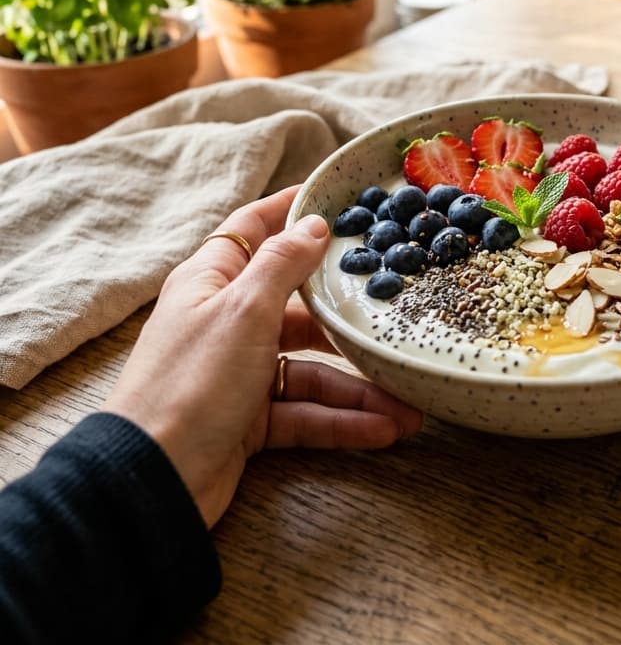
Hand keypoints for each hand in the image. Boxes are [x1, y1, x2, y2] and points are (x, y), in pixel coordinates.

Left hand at [105, 185, 422, 526]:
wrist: (152, 481)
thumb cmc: (191, 382)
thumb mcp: (244, 309)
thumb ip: (283, 263)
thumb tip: (315, 225)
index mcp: (213, 281)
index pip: (253, 229)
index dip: (290, 210)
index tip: (339, 199)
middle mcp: (226, 321)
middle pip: (297, 305)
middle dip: (345, 315)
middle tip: (395, 308)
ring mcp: (239, 373)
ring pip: (310, 368)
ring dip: (357, 385)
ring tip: (407, 400)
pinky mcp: (250, 421)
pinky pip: (306, 412)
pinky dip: (343, 421)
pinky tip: (385, 427)